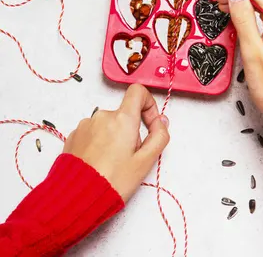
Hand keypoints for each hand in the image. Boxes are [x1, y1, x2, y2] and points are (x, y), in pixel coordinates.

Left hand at [63, 84, 169, 201]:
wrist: (74, 199)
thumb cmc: (112, 182)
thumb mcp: (145, 162)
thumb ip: (159, 136)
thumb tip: (161, 122)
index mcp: (122, 118)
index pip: (138, 91)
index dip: (148, 104)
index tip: (148, 125)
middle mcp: (102, 115)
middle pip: (124, 114)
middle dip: (131, 131)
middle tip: (129, 157)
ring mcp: (85, 125)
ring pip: (108, 124)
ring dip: (113, 138)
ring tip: (111, 164)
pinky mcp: (74, 136)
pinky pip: (92, 132)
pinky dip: (98, 143)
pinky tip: (97, 164)